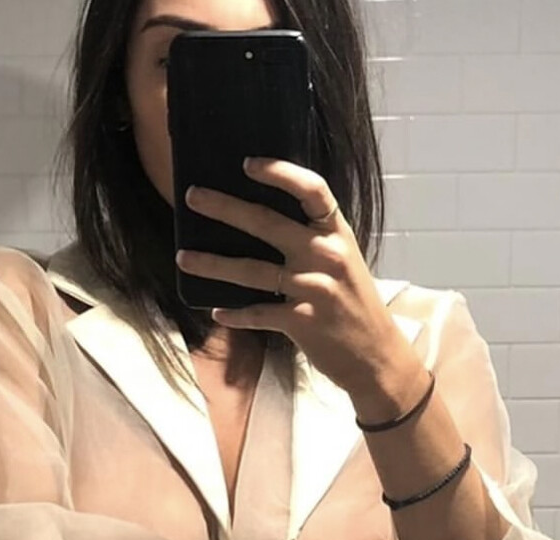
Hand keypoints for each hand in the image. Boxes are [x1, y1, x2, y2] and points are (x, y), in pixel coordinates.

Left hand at [173, 158, 413, 394]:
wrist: (376, 356)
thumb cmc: (355, 305)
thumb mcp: (343, 262)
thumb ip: (314, 241)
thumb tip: (265, 222)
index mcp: (337, 234)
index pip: (311, 190)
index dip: (279, 173)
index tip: (247, 164)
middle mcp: (325, 255)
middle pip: (266, 223)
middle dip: (224, 208)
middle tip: (192, 197)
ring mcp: (313, 288)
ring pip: (251, 271)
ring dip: (212, 264)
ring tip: (183, 258)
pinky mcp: (302, 321)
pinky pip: (258, 313)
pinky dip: (234, 314)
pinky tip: (216, 312)